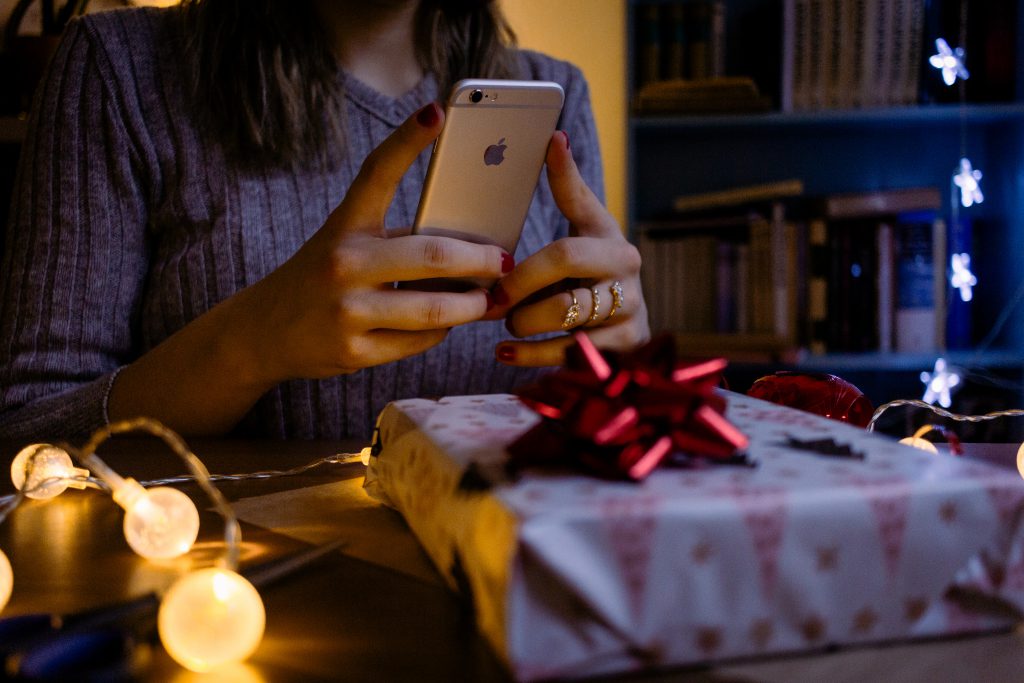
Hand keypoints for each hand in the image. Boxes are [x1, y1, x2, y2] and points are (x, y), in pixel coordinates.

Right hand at [237, 102, 510, 380]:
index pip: (378, 173)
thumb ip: (397, 241)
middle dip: (482, 260)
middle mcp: (343, 262)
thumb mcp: (347, 245)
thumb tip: (472, 247)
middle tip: (504, 262)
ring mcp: (346, 310)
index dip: (408, 140)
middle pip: (434, 255)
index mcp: (345, 225)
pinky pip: (419, 341)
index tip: (437, 112)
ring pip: (434, 309)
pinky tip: (446, 324)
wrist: (264, 331)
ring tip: (489, 300)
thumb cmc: (324, 278)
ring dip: (472, 305)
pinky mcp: (353, 352)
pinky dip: (441, 332)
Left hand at [491, 131, 649, 365]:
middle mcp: (628, 280)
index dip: (525, 270)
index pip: (565, 254)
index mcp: (613, 243)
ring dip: (525, 327)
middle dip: (520, 297)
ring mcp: (630, 317)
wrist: (629, 317)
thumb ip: (568, 187)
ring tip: (509, 324)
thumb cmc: (594, 265)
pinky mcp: (624, 351)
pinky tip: (507, 353)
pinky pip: (570, 357)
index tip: (496, 272)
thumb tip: (554, 137)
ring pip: (565, 327)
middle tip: (494, 302)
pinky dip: (531, 357)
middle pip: (562, 295)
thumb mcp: (586, 225)